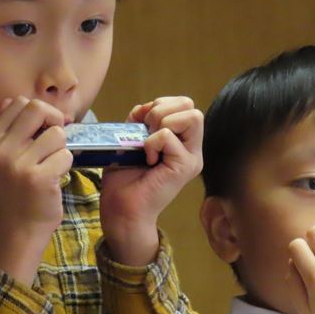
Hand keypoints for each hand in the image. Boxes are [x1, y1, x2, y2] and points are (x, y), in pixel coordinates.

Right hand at [0, 96, 72, 285]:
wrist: (20, 226)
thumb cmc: (16, 187)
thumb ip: (5, 126)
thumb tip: (16, 101)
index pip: (18, 102)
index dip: (38, 112)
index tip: (43, 129)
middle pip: (36, 108)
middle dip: (53, 120)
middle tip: (54, 141)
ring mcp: (18, 164)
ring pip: (56, 133)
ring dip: (60, 148)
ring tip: (51, 164)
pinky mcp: (39, 178)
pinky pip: (66, 155)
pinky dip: (66, 165)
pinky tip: (54, 178)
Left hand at [100, 96, 203, 265]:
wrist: (122, 208)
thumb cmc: (125, 178)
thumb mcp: (131, 138)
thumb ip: (141, 120)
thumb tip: (145, 107)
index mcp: (182, 141)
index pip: (184, 104)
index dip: (161, 104)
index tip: (143, 122)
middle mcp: (192, 149)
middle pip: (191, 106)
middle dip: (163, 110)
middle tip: (147, 131)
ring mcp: (192, 158)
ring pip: (192, 116)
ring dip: (162, 123)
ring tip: (149, 143)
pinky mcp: (185, 166)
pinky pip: (168, 136)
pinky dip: (151, 142)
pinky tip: (146, 159)